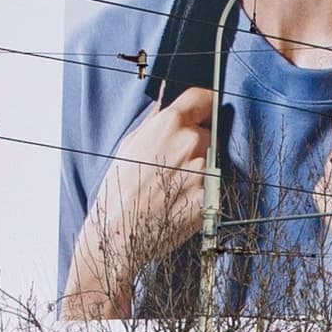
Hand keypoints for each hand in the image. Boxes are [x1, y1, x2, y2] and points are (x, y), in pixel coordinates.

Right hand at [63, 87, 213, 319]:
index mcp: (170, 125)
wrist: (120, 233)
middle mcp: (192, 144)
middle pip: (206, 133)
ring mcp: (205, 171)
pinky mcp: (212, 196)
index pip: (202, 98)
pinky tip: (178, 201)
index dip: (203, 103)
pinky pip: (211, 186)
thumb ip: (155, 122)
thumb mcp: (129, 145)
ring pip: (210, 160)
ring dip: (198, 169)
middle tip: (171, 164)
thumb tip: (167, 104)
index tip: (204, 108)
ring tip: (171, 186)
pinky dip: (200, 191)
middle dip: (195, 144)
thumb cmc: (119, 190)